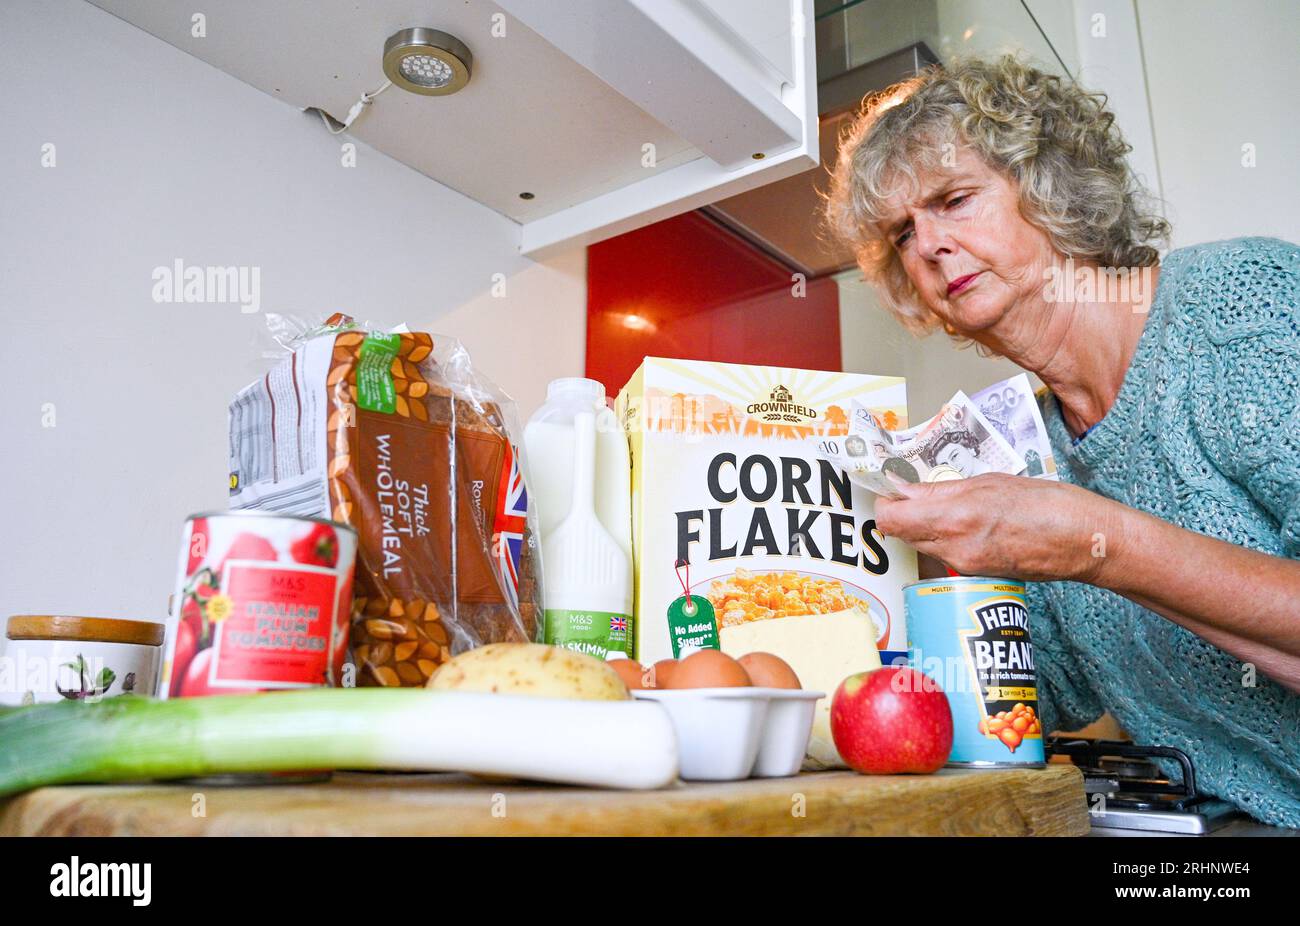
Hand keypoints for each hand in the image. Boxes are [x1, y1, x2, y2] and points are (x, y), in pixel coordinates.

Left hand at [873, 473, 1121, 581]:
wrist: (1084, 542)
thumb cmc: (1047, 504)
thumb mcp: (990, 482)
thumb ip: (941, 490)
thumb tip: (905, 488)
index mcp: (955, 518)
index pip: (891, 519)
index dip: (886, 502)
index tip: (892, 488)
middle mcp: (954, 547)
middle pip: (902, 534)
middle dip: (902, 513)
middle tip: (916, 493)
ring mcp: (965, 566)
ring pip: (922, 545)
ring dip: (923, 526)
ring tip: (949, 507)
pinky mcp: (977, 575)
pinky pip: (945, 555)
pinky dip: (945, 539)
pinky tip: (968, 524)